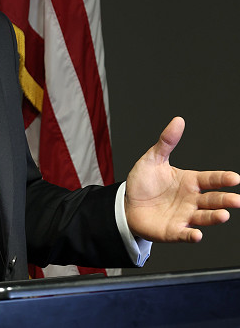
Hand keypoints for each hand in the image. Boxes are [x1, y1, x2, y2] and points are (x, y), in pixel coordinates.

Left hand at [125, 116, 239, 241]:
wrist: (127, 204)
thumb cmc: (144, 182)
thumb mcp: (153, 158)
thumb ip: (166, 141)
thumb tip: (178, 120)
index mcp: (189, 182)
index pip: (210, 180)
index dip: (222, 179)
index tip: (235, 178)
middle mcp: (191, 200)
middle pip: (212, 200)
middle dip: (225, 200)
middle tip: (237, 200)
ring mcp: (184, 216)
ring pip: (203, 218)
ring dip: (213, 217)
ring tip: (223, 215)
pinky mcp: (173, 231)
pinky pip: (184, 234)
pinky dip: (192, 236)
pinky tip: (198, 235)